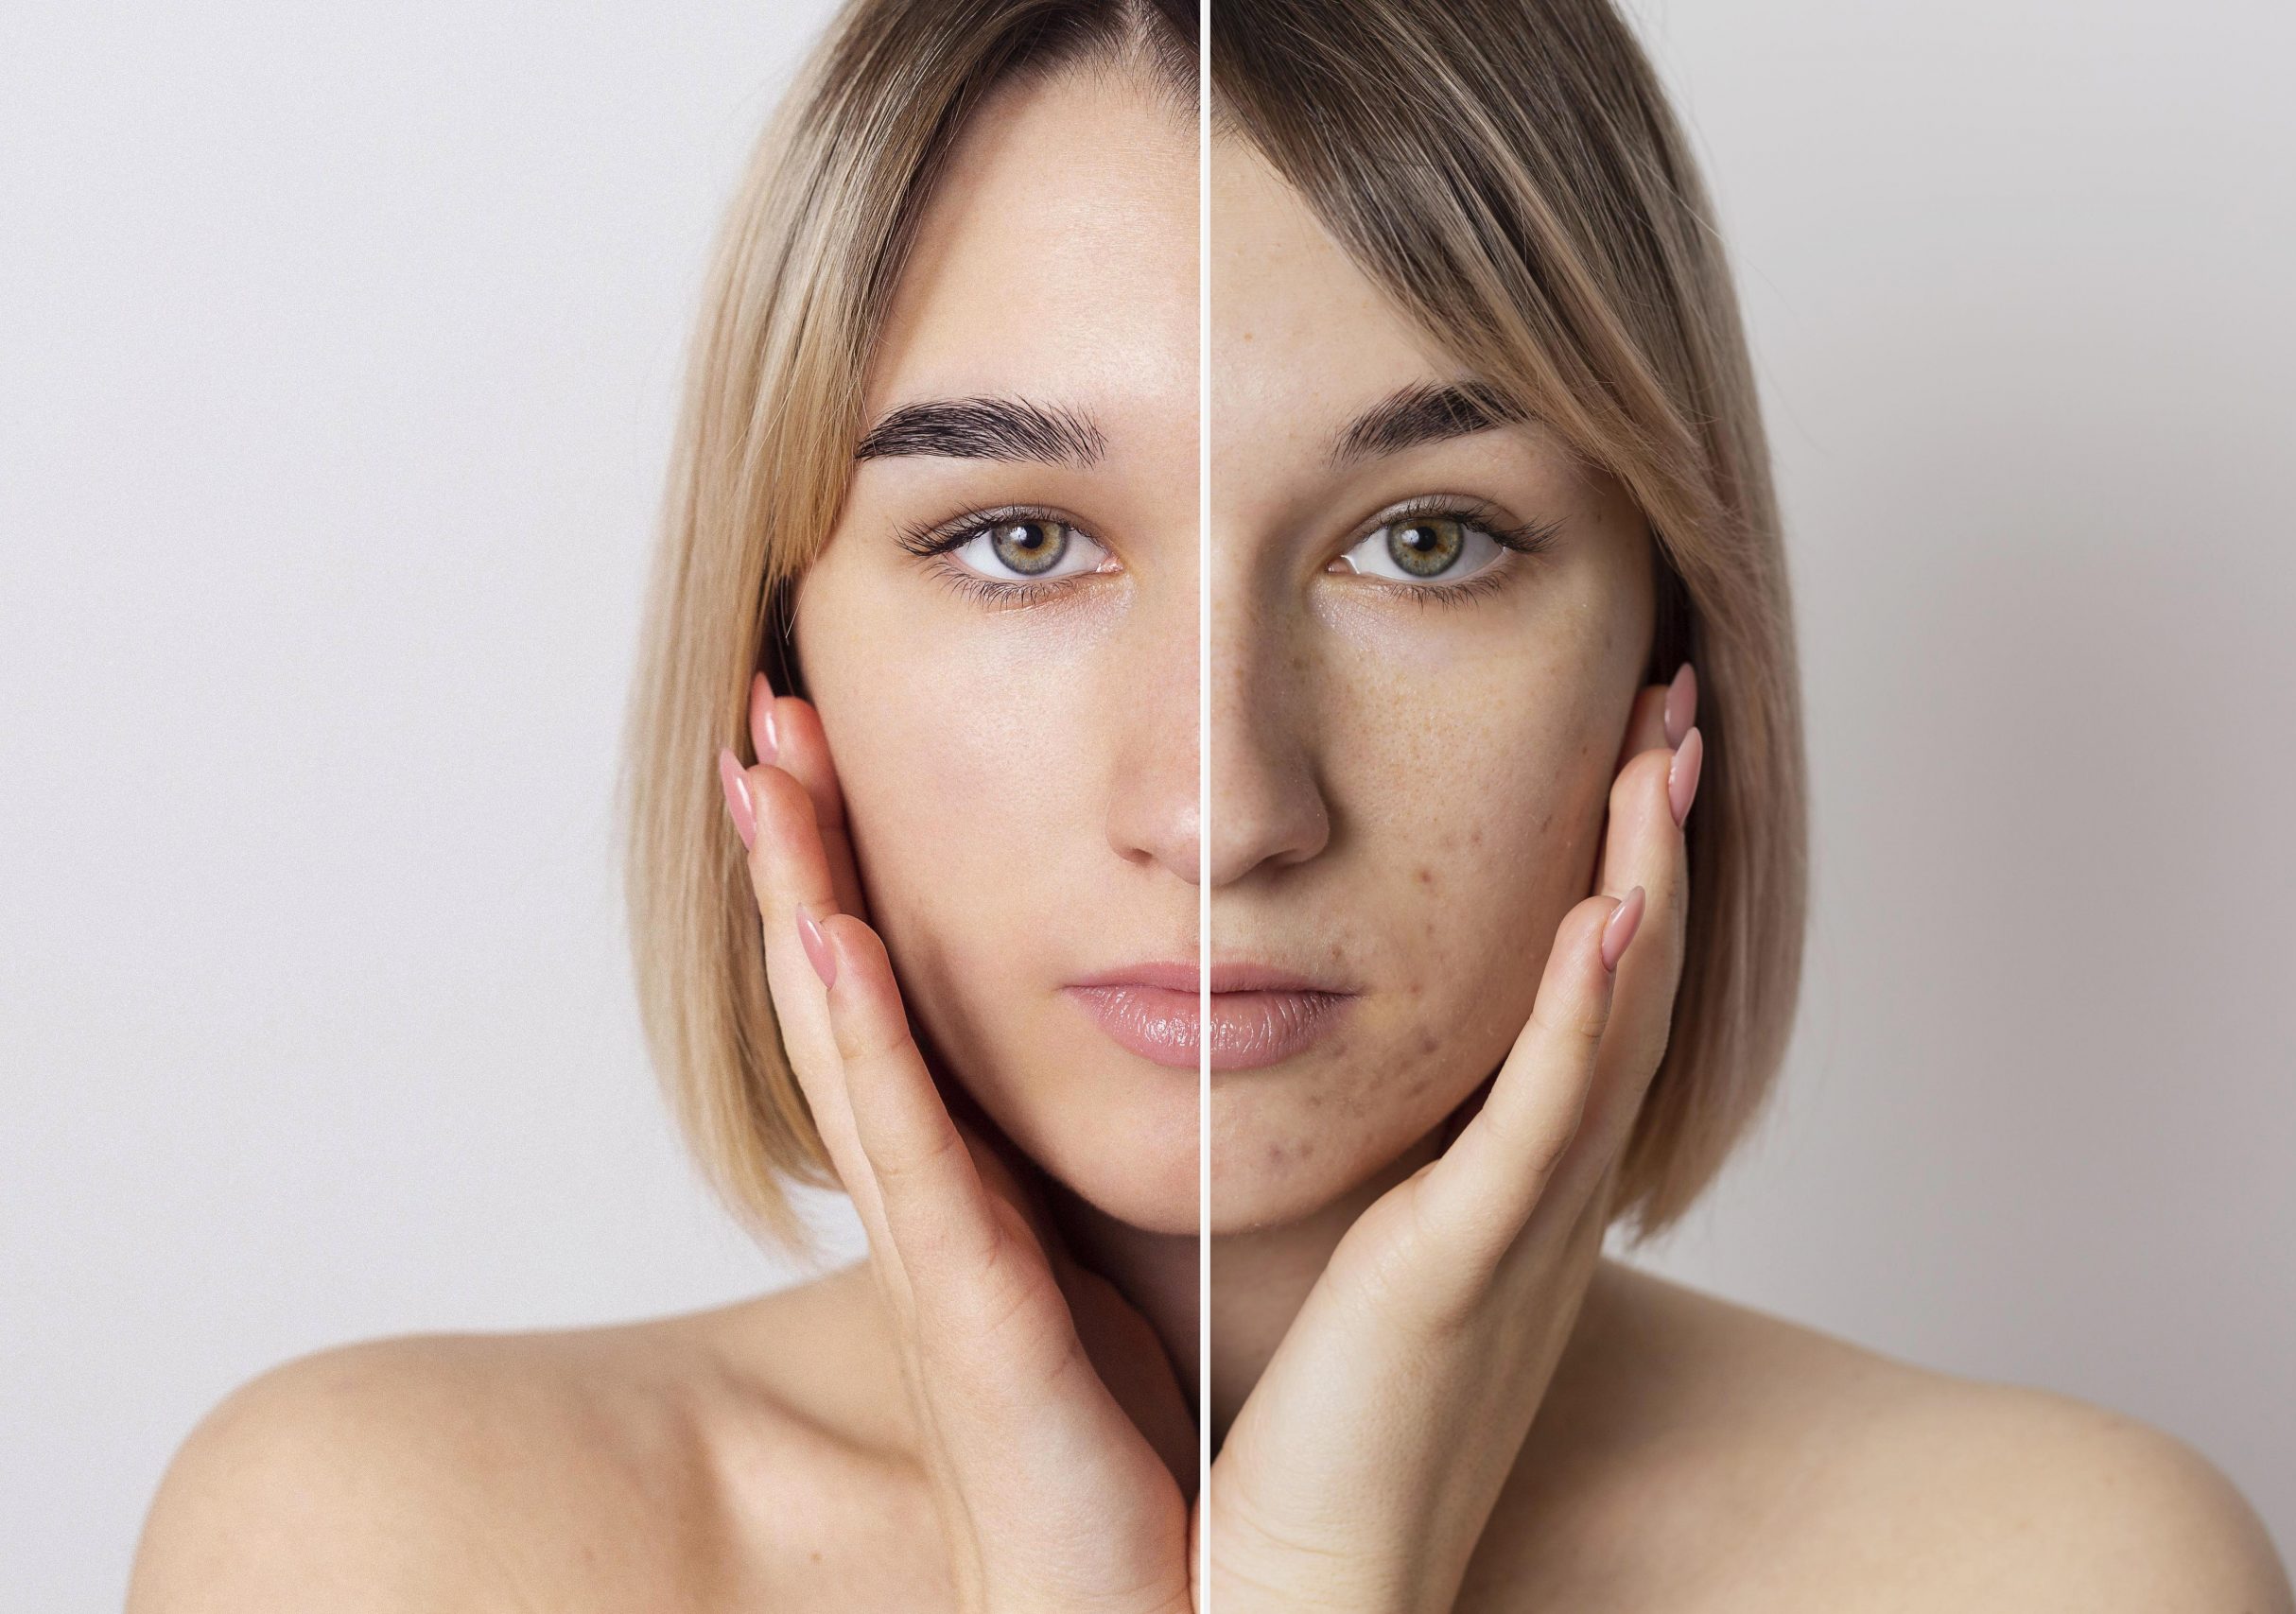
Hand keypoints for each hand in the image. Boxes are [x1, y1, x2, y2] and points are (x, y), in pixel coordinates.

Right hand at [725, 674, 1198, 1613]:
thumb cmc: (1142, 1456)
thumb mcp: (1117, 1270)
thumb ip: (1106, 1166)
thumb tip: (1158, 1053)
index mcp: (977, 1189)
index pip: (897, 995)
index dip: (851, 870)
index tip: (830, 744)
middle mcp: (935, 1208)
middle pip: (843, 991)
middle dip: (801, 849)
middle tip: (765, 713)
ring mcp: (936, 1259)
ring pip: (846, 1045)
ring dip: (798, 900)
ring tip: (765, 772)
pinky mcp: (969, 1321)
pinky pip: (909, 1158)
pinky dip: (855, 1042)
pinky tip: (821, 936)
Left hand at [1201, 672, 1702, 1613]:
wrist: (1295, 1597)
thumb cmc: (1302, 1442)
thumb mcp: (1355, 1269)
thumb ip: (1372, 1172)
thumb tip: (1311, 1065)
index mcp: (1505, 1192)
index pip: (1583, 1000)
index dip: (1619, 871)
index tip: (1623, 754)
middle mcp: (1537, 1202)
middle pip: (1625, 984)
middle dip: (1654, 841)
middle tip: (1674, 709)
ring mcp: (1516, 1236)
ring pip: (1607, 1027)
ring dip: (1643, 883)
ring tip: (1663, 755)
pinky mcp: (1465, 1276)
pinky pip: (1541, 1126)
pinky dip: (1585, 1019)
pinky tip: (1607, 917)